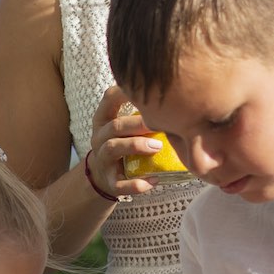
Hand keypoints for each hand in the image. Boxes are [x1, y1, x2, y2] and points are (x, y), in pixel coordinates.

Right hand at [86, 85, 163, 201]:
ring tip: (157, 147)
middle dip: (138, 124)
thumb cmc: (122, 143)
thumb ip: (139, 112)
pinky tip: (154, 181)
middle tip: (162, 123)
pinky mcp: (110, 181)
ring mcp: (103, 160)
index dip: (124, 92)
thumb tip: (174, 94)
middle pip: (115, 125)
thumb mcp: (123, 126)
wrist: (104, 176)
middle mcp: (100, 137)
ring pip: (113, 148)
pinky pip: (120, 184)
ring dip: (136, 146)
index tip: (146, 89)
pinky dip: (136, 184)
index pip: (109, 99)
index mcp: (103, 120)